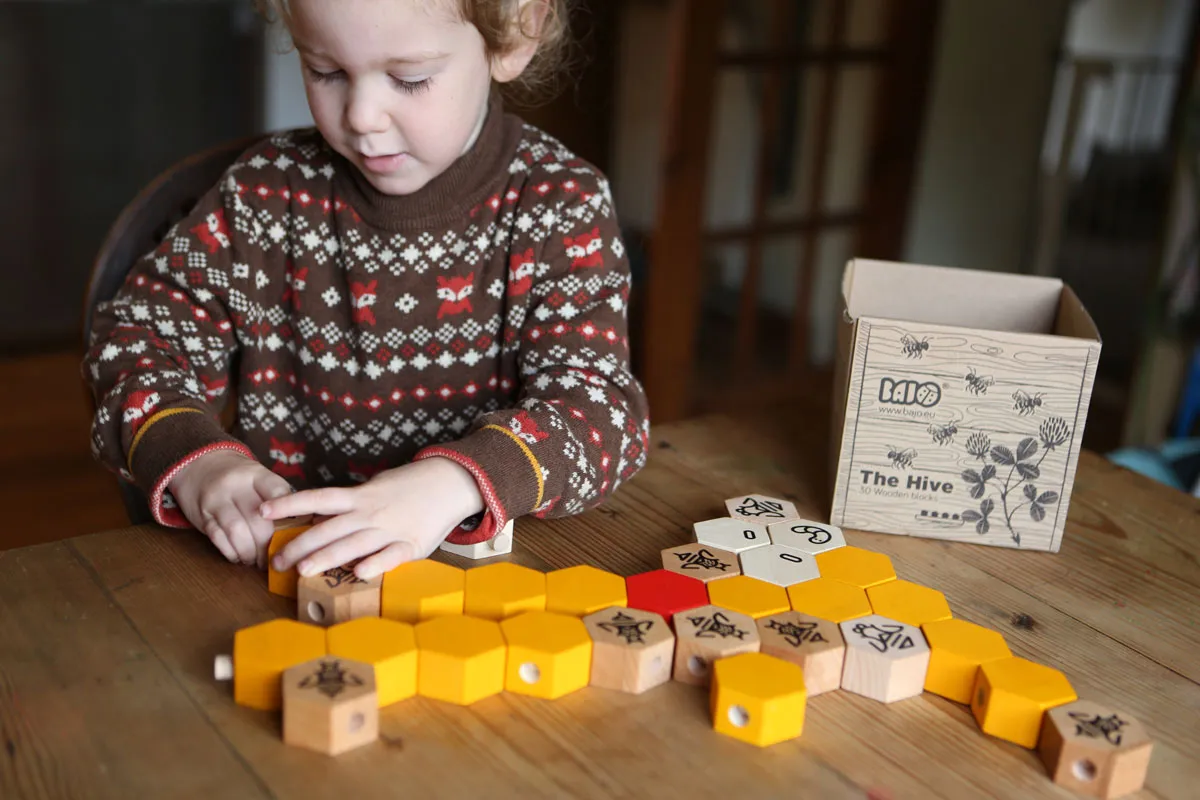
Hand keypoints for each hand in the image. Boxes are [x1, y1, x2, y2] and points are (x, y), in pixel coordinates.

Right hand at [169, 450, 293, 567]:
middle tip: (275, 557)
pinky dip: (231, 552)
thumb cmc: (240, 479)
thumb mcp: (259, 478)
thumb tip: (303, 527)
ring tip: (257, 561)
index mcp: (256, 475)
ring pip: (236, 531)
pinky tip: (240, 558)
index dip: (288, 514)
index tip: (294, 533)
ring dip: (249, 552)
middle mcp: (235, 486)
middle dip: (268, 543)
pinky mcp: (203, 515)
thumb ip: (278, 498)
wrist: (200, 466)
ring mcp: (216, 500)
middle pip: (257, 518)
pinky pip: (218, 538)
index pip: (277, 492)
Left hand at [262, 457, 484, 579]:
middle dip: (300, 545)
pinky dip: (377, 564)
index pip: (317, 499)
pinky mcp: (411, 543)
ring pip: (353, 544)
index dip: (289, 504)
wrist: (449, 482)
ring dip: (327, 557)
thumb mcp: (375, 488)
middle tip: (276, 561)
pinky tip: (361, 574)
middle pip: (328, 529)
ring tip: (303, 571)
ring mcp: (390, 528)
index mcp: (359, 497)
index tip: (263, 511)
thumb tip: (320, 519)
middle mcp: (369, 512)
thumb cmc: (409, 487)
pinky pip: (391, 556)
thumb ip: (350, 505)